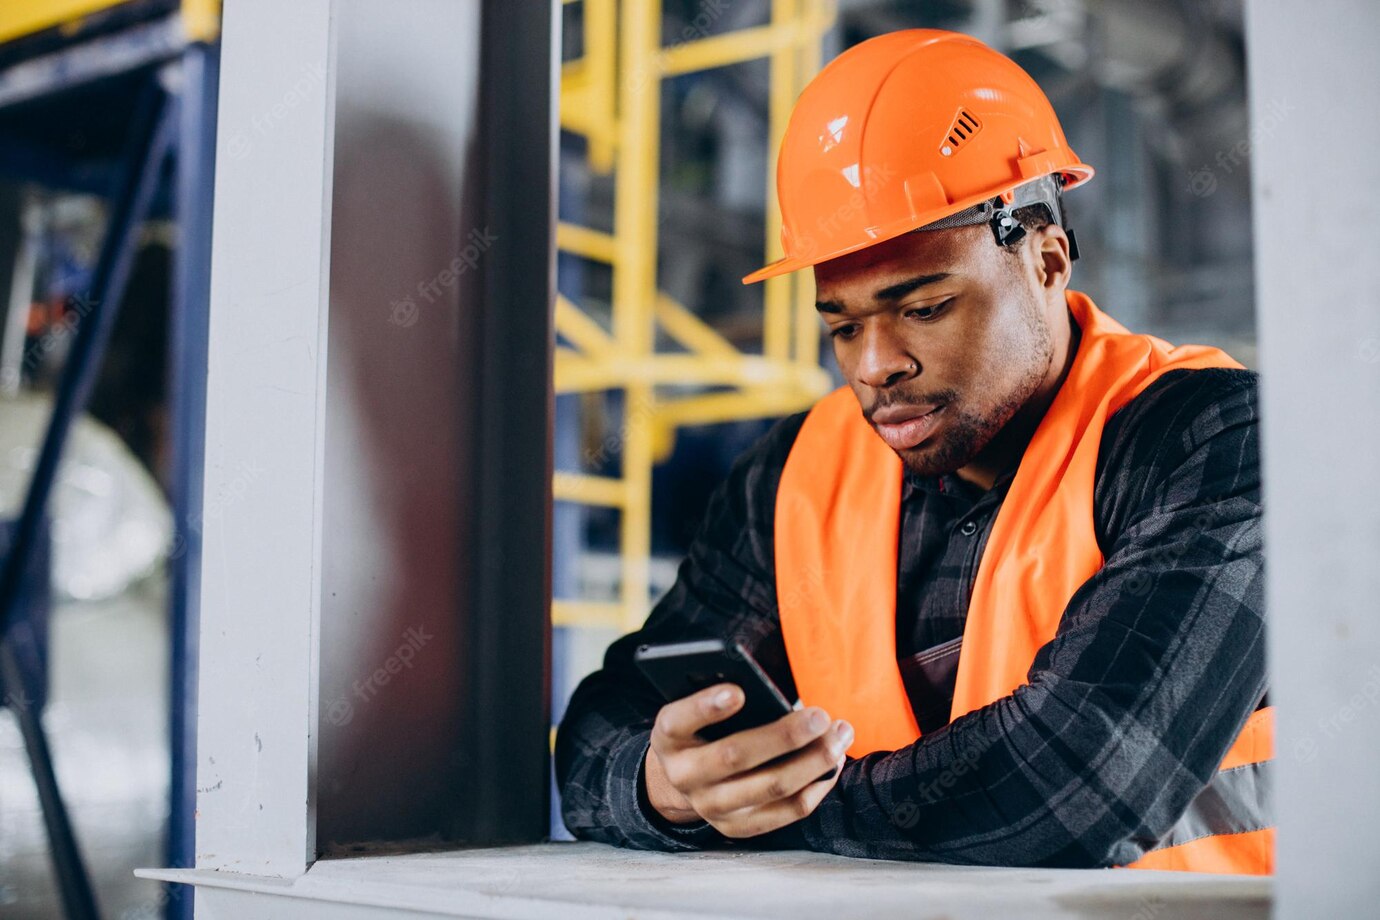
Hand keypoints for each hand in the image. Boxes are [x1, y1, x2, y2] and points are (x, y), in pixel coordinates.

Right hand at [644, 682, 851, 837]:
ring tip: (840, 734)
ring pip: (771, 787)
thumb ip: (723, 697)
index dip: (707, 706)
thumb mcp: (698, 709)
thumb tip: (775, 691)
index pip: (678, 720)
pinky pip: (787, 811)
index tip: (739, 691)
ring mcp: (710, 806)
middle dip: (784, 735)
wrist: (685, 777)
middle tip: (821, 716)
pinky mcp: (738, 827)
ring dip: (814, 761)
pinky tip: (834, 762)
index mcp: (668, 736)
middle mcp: (684, 774)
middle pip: (736, 756)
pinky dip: (817, 786)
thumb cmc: (703, 728)